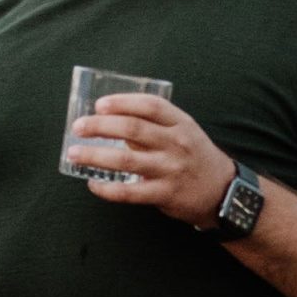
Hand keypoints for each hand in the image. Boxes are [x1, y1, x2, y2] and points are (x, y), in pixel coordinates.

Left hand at [66, 94, 235, 228]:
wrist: (223, 191)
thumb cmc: (194, 156)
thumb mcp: (184, 132)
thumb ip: (153, 125)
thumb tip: (110, 120)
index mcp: (181, 123)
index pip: (150, 106)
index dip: (122, 103)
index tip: (99, 104)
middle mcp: (176, 144)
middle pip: (133, 129)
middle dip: (100, 126)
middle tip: (78, 127)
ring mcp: (171, 169)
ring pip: (126, 160)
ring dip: (95, 156)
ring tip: (74, 153)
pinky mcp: (165, 194)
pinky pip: (129, 192)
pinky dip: (107, 189)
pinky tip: (93, 183)